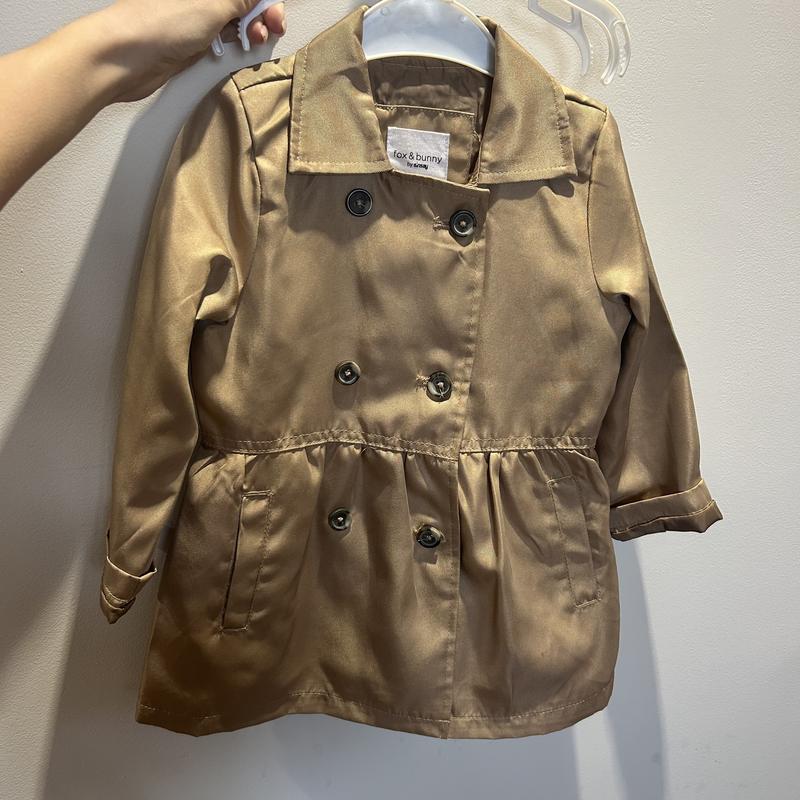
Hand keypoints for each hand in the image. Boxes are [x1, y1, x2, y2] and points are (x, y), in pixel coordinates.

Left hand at [99, 0, 286, 102]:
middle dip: (262, 11)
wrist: (125, 57)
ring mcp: (197, 14)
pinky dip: (237, 41)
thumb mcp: (214, 4)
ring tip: (256, 40)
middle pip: (242, 0)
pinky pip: (224, 35)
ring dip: (252, 28)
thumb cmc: (160, 23)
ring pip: (236, 17)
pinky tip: (242, 47)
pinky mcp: (193, 38)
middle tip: (273, 27)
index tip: (276, 13)